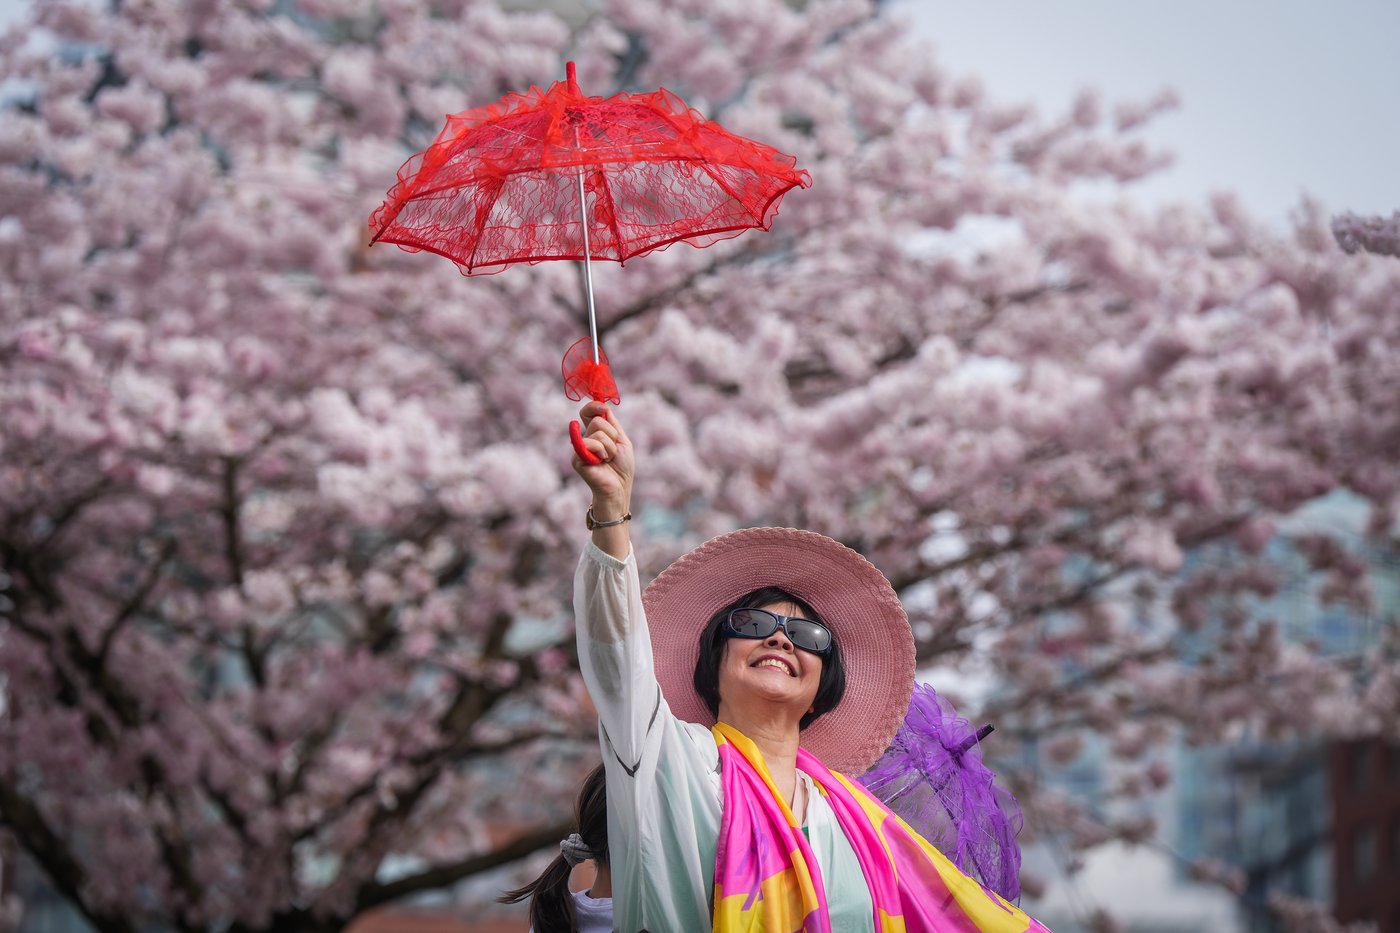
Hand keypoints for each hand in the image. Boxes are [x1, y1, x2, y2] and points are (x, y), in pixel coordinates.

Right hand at [571, 401, 633, 515]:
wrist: (620, 486)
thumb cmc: (622, 466)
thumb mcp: (621, 440)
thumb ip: (612, 423)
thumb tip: (602, 406)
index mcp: (595, 433)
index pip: (588, 412)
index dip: (593, 406)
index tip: (601, 408)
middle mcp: (585, 438)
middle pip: (598, 420)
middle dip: (612, 435)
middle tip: (612, 451)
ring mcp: (579, 448)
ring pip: (597, 432)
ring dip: (610, 447)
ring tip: (607, 459)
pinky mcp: (576, 458)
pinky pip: (590, 443)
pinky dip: (602, 451)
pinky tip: (601, 462)